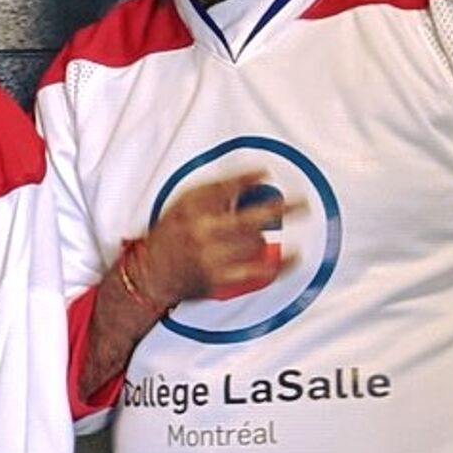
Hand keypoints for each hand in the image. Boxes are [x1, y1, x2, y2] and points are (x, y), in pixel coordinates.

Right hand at [138, 169, 301, 307]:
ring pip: (254, 243)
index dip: (248, 179)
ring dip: (265, 235)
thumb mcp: (185, 203)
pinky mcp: (217, 280)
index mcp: (190, 210)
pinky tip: (295, 255)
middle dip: (278, 210)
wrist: (150, 273)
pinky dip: (279, 264)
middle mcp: (200, 233)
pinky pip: (256, 272)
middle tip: (302, 202)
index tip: (268, 173)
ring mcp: (209, 258)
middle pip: (248, 220)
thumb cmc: (172, 234)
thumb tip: (260, 174)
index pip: (224, 189)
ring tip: (269, 230)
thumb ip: (219, 188)